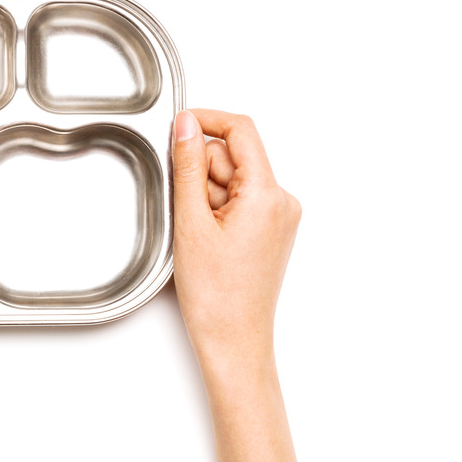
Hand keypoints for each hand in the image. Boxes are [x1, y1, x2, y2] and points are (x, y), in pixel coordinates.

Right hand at [171, 108, 300, 461]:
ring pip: (232, 180)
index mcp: (268, 194)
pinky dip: (215, 210)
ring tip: (197, 235)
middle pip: (233, 157)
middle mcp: (282, 201)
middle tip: (186, 212)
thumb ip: (188, 165)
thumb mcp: (191, 221)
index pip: (241, 131)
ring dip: (206, 196)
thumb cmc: (216, 295)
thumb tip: (186, 125)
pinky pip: (238, 200)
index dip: (207, 120)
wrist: (233, 340)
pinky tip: (206, 239)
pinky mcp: (270, 230)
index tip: (178, 125)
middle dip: (201, 173)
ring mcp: (278, 217)